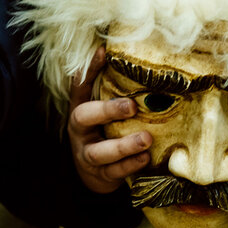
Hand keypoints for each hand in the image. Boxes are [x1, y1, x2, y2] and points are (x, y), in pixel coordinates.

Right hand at [67, 45, 151, 193]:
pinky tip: (146, 158)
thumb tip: (139, 61)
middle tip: (132, 106)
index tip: (104, 51)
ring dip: (124, 146)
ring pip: (99, 152)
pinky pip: (113, 172)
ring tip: (147, 138)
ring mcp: (87, 155)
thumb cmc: (106, 132)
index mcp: (81, 110)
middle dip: (107, 111)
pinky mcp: (100, 175)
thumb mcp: (105, 112)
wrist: (96, 174)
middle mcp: (80, 131)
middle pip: (83, 117)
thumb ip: (116, 91)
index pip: (80, 86)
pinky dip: (130, 165)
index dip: (89, 69)